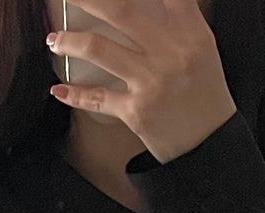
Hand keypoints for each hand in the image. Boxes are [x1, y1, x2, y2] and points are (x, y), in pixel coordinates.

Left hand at [47, 0, 236, 163]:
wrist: (209, 146)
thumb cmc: (204, 95)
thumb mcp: (201, 49)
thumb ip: (178, 22)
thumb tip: (144, 2)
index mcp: (190, 32)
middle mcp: (170, 52)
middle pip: (119, 9)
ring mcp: (151, 82)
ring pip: (98, 48)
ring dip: (69, 41)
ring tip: (54, 39)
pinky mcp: (136, 111)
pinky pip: (97, 97)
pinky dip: (73, 94)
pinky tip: (58, 89)